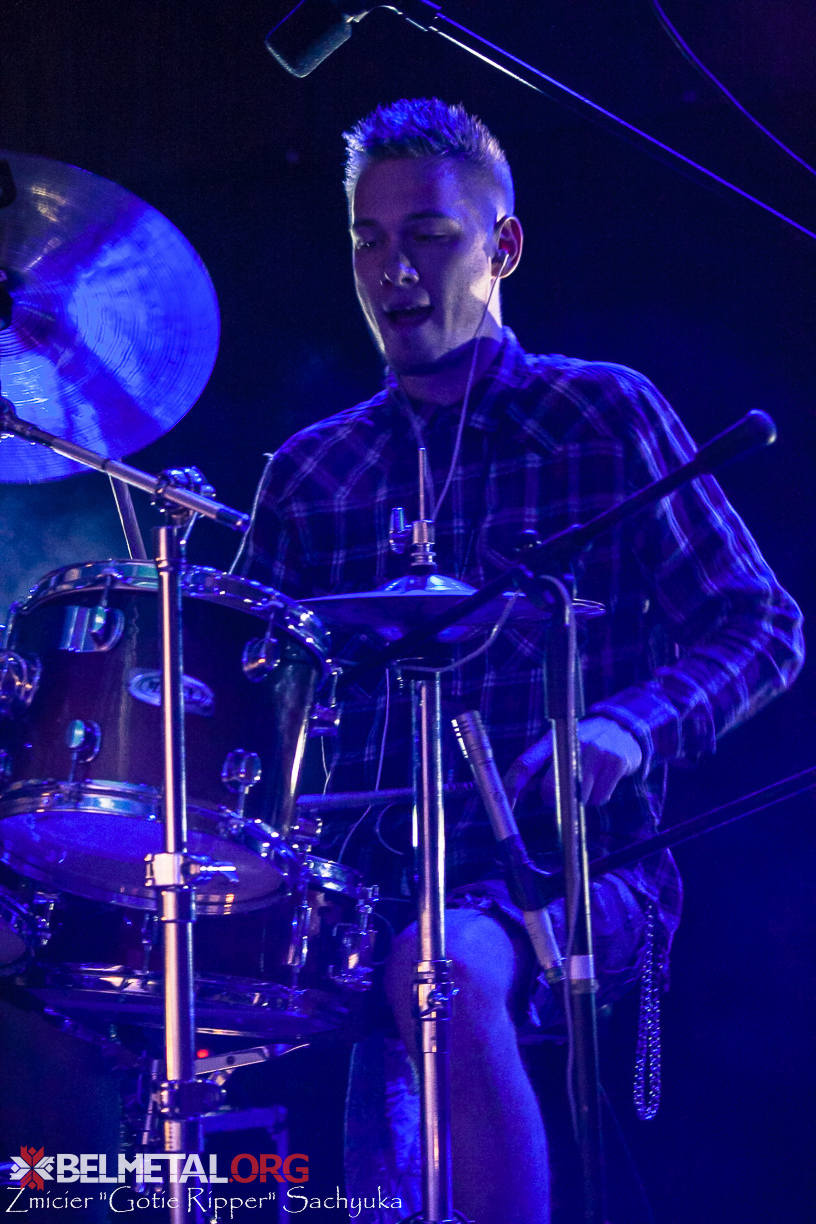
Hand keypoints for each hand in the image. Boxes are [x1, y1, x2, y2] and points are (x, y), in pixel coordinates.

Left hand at [503, 716, 642, 809]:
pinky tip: (602, 782)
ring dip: (579, 799)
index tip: (508, 806)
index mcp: (552, 740)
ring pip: (577, 797)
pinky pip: (599, 798)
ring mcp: (595, 752)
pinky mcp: (616, 762)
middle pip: (549, 788)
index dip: (512, 787)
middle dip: (551, 799)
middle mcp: (572, 742)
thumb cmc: (582, 743)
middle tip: (560, 795)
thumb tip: (517, 792)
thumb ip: (539, 767)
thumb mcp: (558, 746)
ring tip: (587, 781)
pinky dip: (598, 798)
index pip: (524, 764)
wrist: (621, 727)